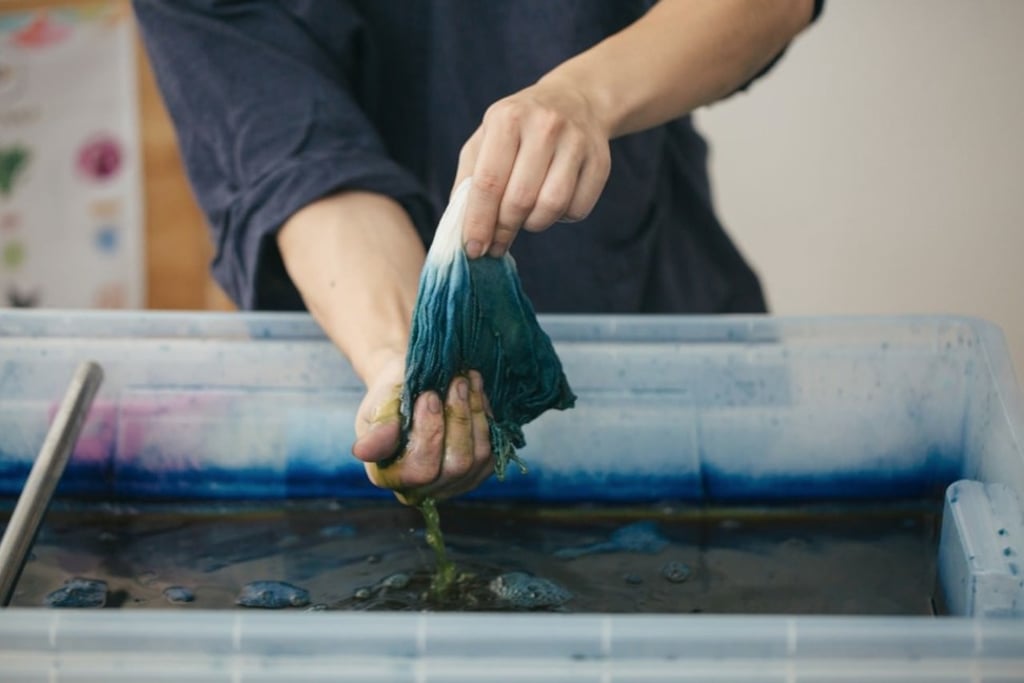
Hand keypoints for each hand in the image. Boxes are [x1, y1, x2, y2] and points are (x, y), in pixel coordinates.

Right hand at [351, 356, 494, 504]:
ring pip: (478, 457)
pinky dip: (486, 417)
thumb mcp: (379, 407)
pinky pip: (492, 450)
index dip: (431, 433)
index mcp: (389, 477)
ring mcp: (452, 484)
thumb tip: (362, 452)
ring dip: (475, 413)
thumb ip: (378, 429)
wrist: (408, 387)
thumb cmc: (389, 397)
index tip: (429, 395)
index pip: (421, 470)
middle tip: (457, 382)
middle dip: (459, 419)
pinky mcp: (476, 472)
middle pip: (456, 465)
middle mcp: (421, 490)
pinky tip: (476, 392)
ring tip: (466, 380)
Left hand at [453, 78, 611, 258]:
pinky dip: (561, 218)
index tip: (473, 250)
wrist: (574, 101)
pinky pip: (578, 209)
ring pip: (552, 206)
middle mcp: (544, 125)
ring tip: (526, 217)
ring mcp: (577, 142)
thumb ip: (468, 182)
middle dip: (504, 229)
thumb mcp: (485, 141)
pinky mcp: (600, 161)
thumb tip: (461, 231)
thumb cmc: (518, 130)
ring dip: (534, 224)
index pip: (488, 182)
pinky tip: (552, 203)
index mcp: (507, 119)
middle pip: (520, 199)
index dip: (479, 222)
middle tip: (497, 242)